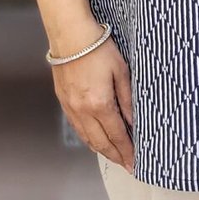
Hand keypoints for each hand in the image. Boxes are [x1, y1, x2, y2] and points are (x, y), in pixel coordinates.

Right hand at [51, 23, 134, 167]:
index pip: (117, 135)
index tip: (135, 163)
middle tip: (127, 165)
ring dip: (101, 150)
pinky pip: (77, 127)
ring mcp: (71, 107)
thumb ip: (127, 100)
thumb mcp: (121, 72)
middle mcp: (83, 110)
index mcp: (99, 104)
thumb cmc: (98, 48)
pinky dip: (88, 138)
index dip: (127, 151)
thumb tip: (133, 122)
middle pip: (101, 142)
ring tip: (114, 156)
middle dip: (115, 156)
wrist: (70, 34)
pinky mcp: (64, 101)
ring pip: (87, 138)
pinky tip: (96, 140)